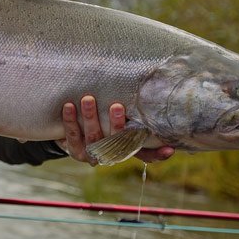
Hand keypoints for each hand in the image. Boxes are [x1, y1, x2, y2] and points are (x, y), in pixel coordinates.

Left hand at [59, 95, 173, 165]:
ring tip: (88, 99)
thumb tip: (150, 83)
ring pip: (94, 137)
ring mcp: (94, 154)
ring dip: (90, 118)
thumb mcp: (119, 114)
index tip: (169, 147)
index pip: (147, 153)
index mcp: (127, 147)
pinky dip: (70, 120)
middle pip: (117, 142)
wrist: (73, 130)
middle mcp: (112, 153)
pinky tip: (69, 106)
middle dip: (117, 124)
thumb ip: (131, 108)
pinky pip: (73, 136)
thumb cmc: (102, 117)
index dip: (158, 153)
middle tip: (116, 106)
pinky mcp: (76, 151)